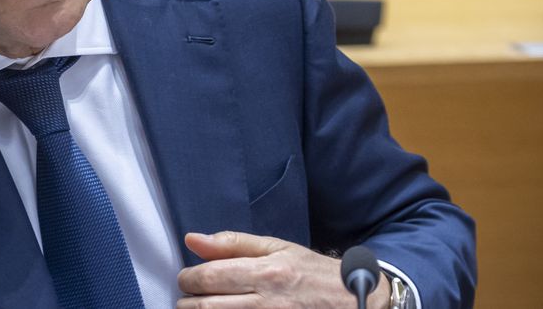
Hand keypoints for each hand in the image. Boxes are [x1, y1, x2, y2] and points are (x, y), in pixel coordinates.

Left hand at [176, 231, 389, 308]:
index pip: (210, 277)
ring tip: (201, 307)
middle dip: (188, 301)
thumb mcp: (277, 248)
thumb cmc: (313, 272)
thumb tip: (192, 240)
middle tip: (189, 296)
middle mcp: (267, 302)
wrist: (355, 300)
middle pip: (207, 306)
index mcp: (266, 272)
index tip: (187, 278)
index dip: (189, 278)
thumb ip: (232, 244)